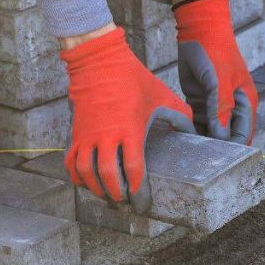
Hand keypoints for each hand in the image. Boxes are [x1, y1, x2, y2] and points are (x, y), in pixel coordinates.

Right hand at [60, 26, 193, 203]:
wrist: (99, 62)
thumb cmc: (133, 80)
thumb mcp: (162, 96)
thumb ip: (180, 115)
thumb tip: (194, 132)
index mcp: (130, 130)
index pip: (133, 168)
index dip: (138, 188)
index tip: (142, 199)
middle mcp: (106, 136)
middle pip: (108, 176)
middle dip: (117, 194)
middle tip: (124, 201)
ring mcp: (88, 135)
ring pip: (86, 172)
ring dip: (96, 188)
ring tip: (107, 195)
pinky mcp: (75, 133)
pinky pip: (70, 162)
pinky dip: (77, 176)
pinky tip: (86, 182)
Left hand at [174, 0, 257, 144]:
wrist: (198, 30)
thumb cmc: (216, 52)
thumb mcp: (219, 82)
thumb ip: (221, 110)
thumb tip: (221, 137)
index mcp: (244, 104)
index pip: (242, 136)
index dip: (232, 150)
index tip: (216, 161)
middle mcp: (231, 108)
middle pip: (225, 137)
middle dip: (214, 147)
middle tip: (197, 157)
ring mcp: (214, 105)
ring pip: (209, 131)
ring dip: (199, 139)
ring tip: (186, 150)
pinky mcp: (198, 101)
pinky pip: (195, 121)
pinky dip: (189, 128)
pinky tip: (178, 136)